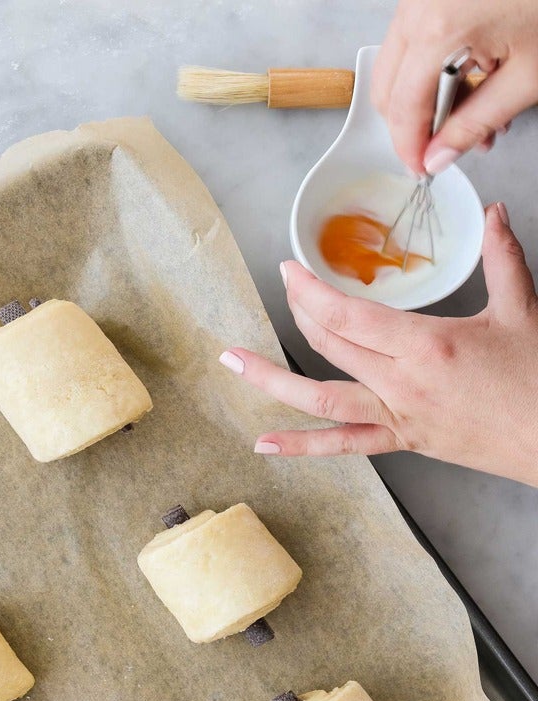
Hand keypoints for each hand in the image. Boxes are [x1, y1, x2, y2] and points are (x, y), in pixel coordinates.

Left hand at [220, 203, 537, 486]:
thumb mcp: (523, 310)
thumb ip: (502, 257)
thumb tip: (494, 213)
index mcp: (425, 345)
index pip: (347, 314)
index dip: (310, 290)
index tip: (288, 269)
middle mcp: (399, 383)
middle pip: (328, 344)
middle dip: (299, 311)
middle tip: (284, 287)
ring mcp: (395, 416)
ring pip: (319, 399)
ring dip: (270, 379)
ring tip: (232, 362)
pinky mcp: (401, 441)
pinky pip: (342, 446)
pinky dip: (301, 447)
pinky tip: (264, 445)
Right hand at [371, 0, 537, 174]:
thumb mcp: (527, 75)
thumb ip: (476, 122)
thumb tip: (439, 156)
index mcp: (439, 30)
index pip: (403, 108)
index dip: (410, 147)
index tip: (421, 168)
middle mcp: (419, 8)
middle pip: (388, 89)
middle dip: (413, 125)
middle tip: (443, 145)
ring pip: (397, 68)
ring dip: (425, 99)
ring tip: (471, 110)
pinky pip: (413, 43)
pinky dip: (431, 70)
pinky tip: (468, 80)